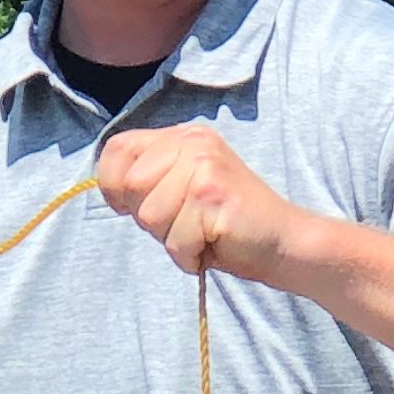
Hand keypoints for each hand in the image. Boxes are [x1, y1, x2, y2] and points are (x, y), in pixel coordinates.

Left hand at [94, 126, 305, 284]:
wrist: (284, 242)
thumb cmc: (228, 225)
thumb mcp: (183, 191)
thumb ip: (151, 181)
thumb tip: (109, 189)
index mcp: (182, 136)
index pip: (117, 149)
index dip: (113, 185)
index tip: (131, 207)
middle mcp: (192, 143)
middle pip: (131, 187)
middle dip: (150, 219)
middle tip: (186, 224)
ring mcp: (204, 167)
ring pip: (150, 217)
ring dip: (173, 240)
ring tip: (202, 234)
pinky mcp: (212, 196)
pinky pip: (175, 240)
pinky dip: (190, 256)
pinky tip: (214, 245)